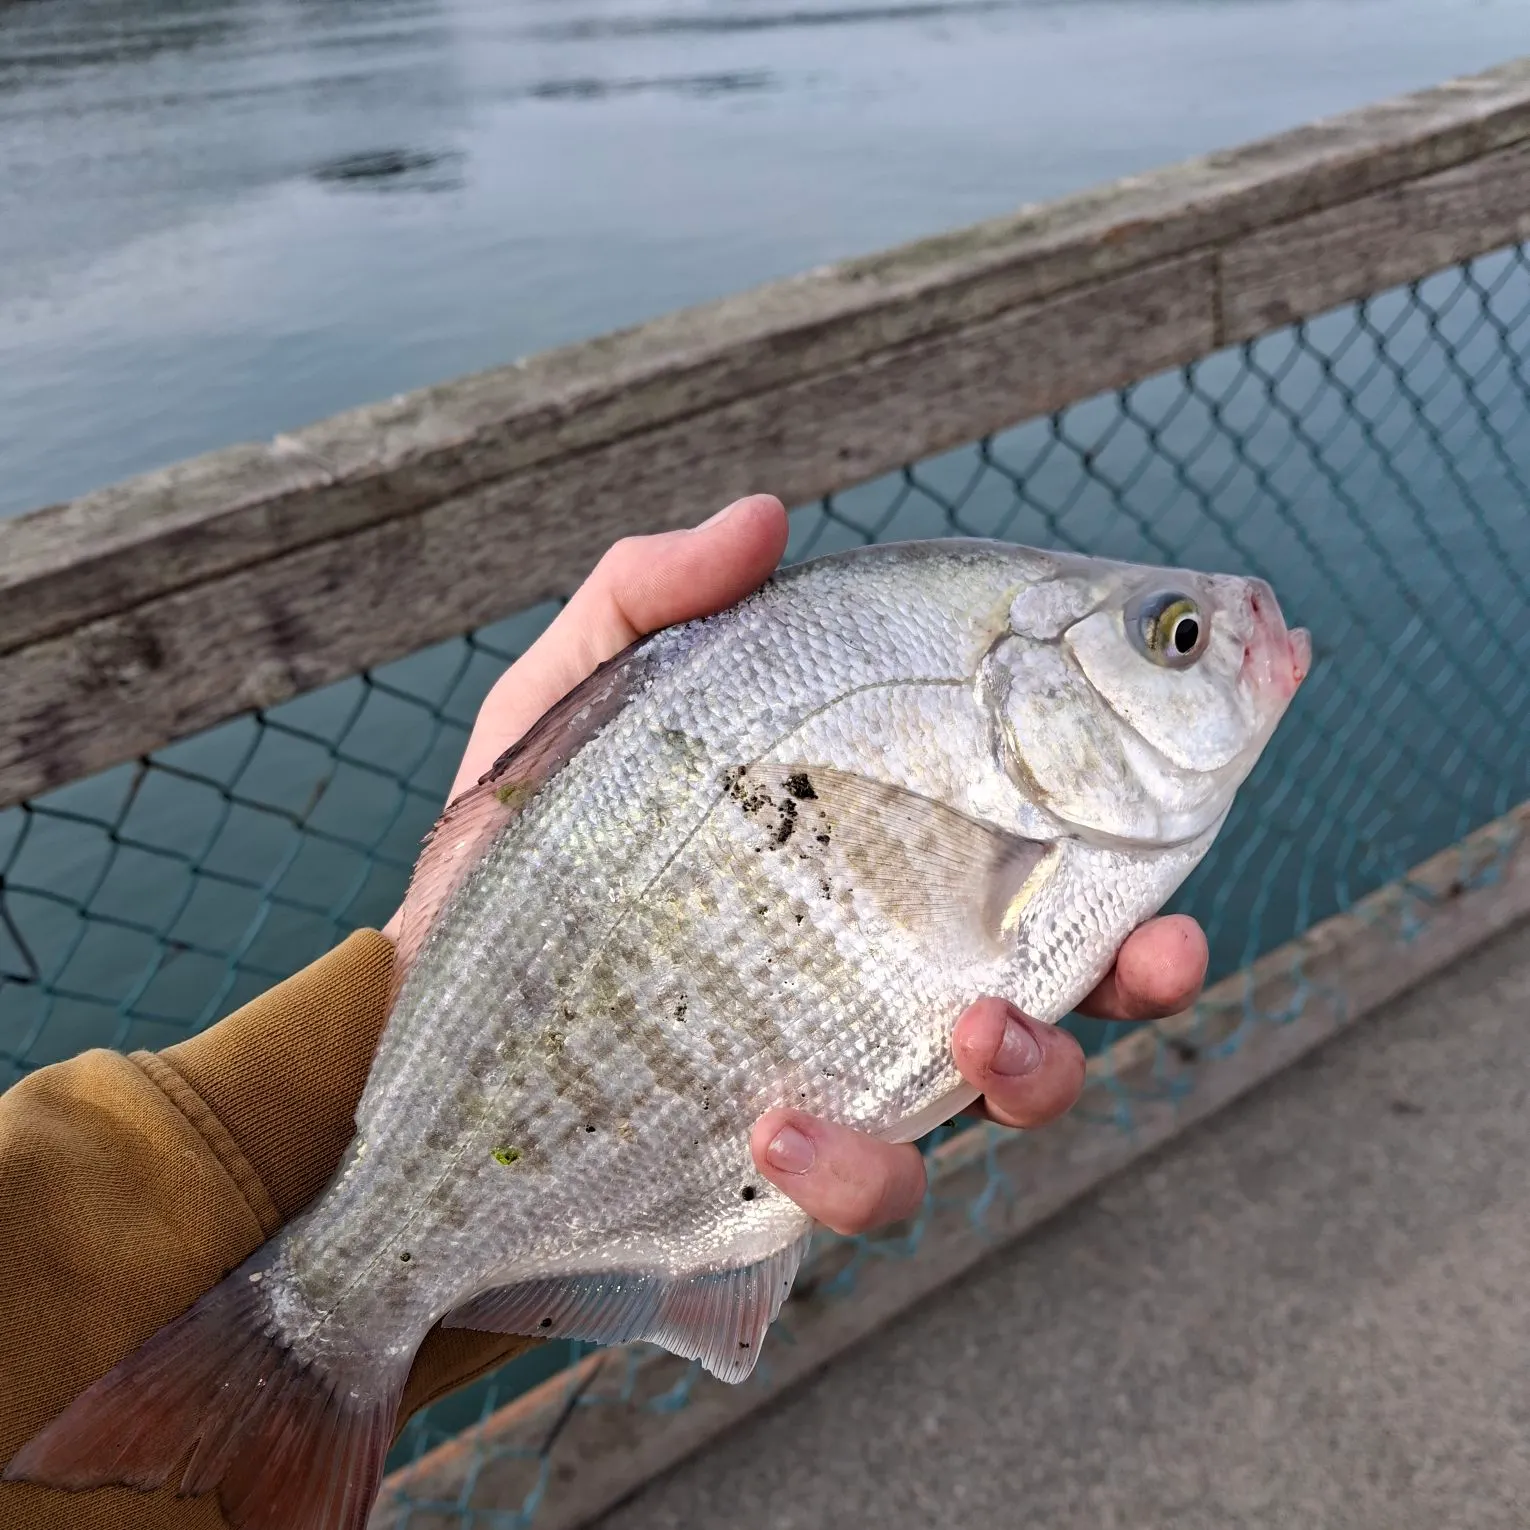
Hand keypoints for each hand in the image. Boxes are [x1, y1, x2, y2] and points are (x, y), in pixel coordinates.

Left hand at [399, 494, 1208, 1234]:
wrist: (429, 1016)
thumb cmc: (524, 849)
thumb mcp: (574, 705)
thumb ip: (651, 599)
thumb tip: (766, 515)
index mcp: (873, 845)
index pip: (1030, 825)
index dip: (1130, 804)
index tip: (1198, 763)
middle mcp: (889, 957)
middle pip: (1071, 971)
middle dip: (1145, 968)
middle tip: (1159, 948)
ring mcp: (850, 1063)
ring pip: (1009, 1091)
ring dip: (1035, 1072)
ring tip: (974, 1031)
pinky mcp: (786, 1163)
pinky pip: (869, 1187)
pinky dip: (853, 1168)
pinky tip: (778, 1126)